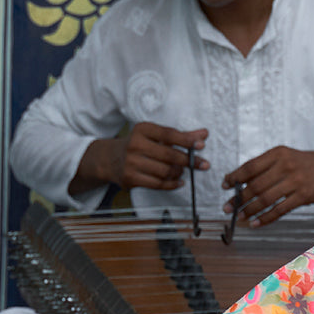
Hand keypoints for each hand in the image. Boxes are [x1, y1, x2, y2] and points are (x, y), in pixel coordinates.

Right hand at [71, 123, 207, 194]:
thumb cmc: (139, 144)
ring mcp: (131, 163)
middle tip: (203, 164)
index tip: (201, 145)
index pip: (169, 134)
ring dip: (179, 173)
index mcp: (143, 129)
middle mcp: (135, 145)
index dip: (187, 140)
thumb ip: (180, 136)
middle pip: (169, 155)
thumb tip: (204, 134)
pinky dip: (172, 184)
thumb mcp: (156, 135)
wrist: (110, 159)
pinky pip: (157, 184)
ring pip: (165, 171)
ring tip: (183, 171)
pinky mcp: (130, 178)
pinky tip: (179, 181)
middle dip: (189, 160)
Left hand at [222, 143, 313, 225]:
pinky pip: (279, 210)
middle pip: (255, 185)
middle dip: (238, 198)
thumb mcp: (286, 156)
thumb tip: (240, 182)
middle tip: (227, 207)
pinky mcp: (304, 196)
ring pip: (265, 199)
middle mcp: (286, 165)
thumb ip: (266, 167)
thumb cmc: (307, 163)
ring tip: (239, 217)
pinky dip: (265, 218)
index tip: (225, 185)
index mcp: (278, 153)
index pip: (250, 166)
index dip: (234, 177)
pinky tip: (256, 223)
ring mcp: (295, 181)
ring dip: (249, 210)